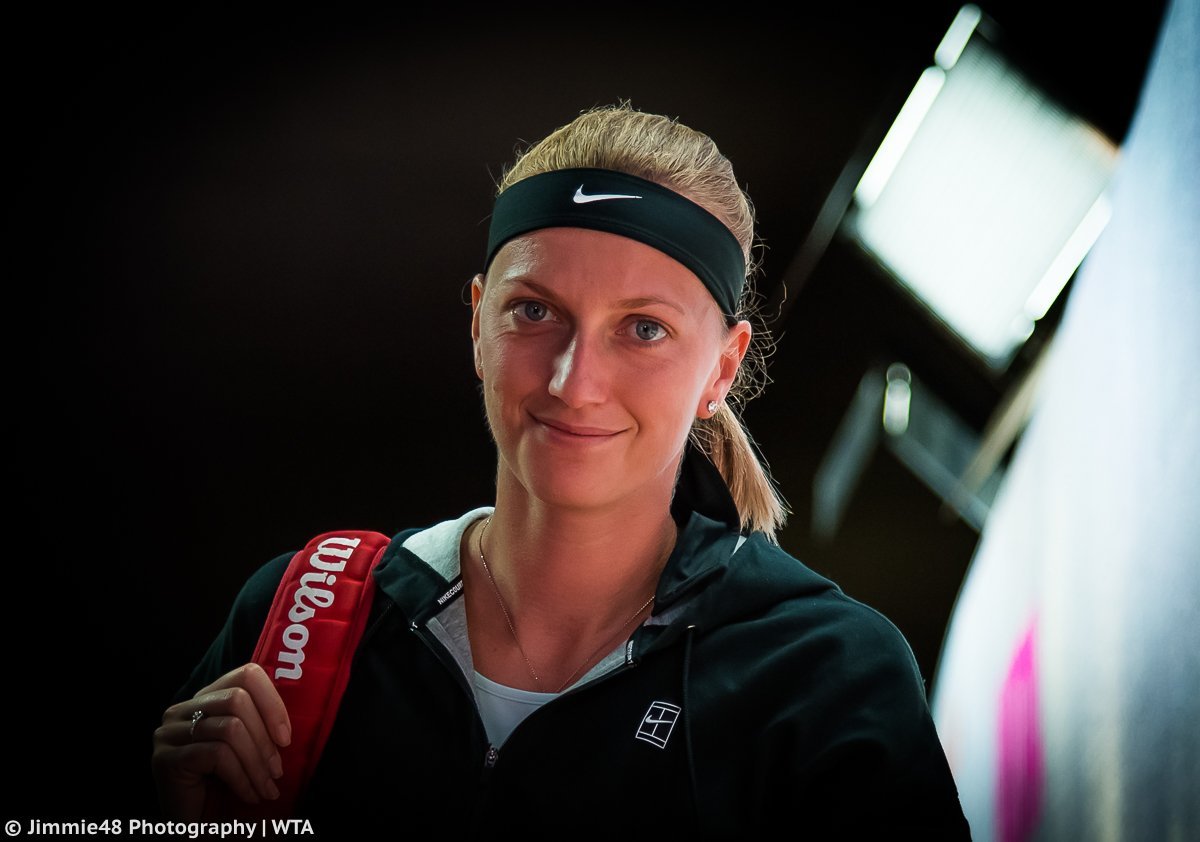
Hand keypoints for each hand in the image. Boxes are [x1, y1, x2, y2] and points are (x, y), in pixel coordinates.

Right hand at [152, 663, 291, 819]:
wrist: (199, 830)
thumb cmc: (228, 789)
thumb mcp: (250, 748)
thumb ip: (262, 723)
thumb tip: (296, 709)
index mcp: (205, 700)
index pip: (246, 674)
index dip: (272, 702)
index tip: (286, 736)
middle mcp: (181, 711)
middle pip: (237, 698)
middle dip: (265, 739)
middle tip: (277, 771)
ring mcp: (169, 734)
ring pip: (230, 728)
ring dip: (256, 764)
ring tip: (267, 788)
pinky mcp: (166, 759)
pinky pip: (216, 755)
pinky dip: (240, 777)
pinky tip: (249, 795)